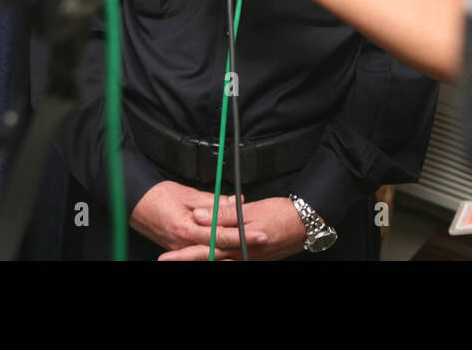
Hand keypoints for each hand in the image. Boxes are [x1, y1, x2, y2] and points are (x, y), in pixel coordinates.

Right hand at [130, 181, 266, 257]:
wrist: (133, 203)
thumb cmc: (156, 196)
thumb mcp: (186, 194)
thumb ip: (212, 201)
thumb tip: (234, 201)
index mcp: (186, 229)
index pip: (220, 235)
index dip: (241, 234)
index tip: (258, 233)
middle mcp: (184, 244)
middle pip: (218, 249)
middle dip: (242, 246)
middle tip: (261, 240)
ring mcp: (180, 249)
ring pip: (210, 254)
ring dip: (231, 251)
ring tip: (249, 248)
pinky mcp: (178, 249)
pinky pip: (201, 253)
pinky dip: (215, 252)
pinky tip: (228, 253)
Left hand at [164, 195, 307, 260]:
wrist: (306, 224)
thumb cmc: (281, 214)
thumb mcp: (252, 211)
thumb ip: (225, 215)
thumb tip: (200, 216)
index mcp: (238, 243)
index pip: (206, 248)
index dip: (184, 253)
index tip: (166, 257)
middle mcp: (241, 255)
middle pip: (209, 258)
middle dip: (186, 260)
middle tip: (165, 260)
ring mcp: (247, 258)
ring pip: (219, 260)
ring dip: (201, 258)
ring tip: (183, 258)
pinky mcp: (253, 257)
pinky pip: (231, 260)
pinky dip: (220, 259)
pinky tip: (212, 257)